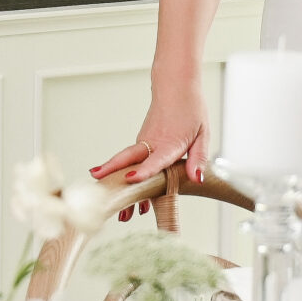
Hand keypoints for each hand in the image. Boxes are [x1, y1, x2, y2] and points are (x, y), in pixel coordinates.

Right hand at [92, 92, 209, 219]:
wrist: (176, 86)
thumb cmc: (191, 109)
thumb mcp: (202, 134)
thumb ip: (198, 158)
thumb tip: (195, 179)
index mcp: (170, 142)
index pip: (155, 159)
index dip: (144, 171)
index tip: (131, 179)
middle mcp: (152, 143)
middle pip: (128, 158)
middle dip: (112, 172)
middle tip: (99, 184)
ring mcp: (144, 142)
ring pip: (128, 164)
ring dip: (119, 183)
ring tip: (121, 214)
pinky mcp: (142, 142)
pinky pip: (132, 162)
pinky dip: (127, 177)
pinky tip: (131, 198)